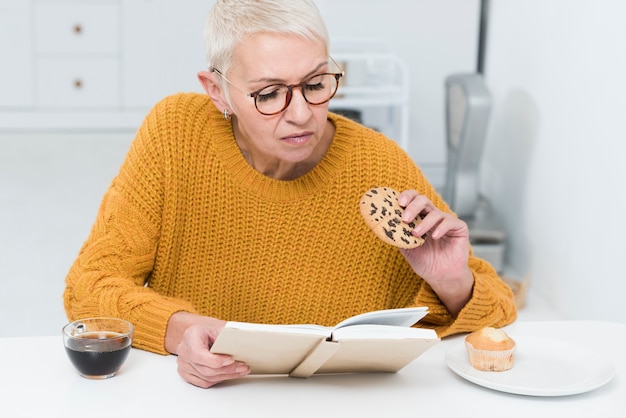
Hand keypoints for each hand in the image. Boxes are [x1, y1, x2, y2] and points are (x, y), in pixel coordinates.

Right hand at [166, 312, 249, 387]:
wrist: (198, 334)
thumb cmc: (208, 330)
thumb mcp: (219, 326)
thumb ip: (228, 335)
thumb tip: (244, 342)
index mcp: (190, 336)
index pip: (198, 354)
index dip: (215, 360)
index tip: (231, 359)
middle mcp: (184, 351)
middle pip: (205, 369)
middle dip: (227, 369)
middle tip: (242, 367)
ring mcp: (183, 364)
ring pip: (206, 378)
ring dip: (226, 376)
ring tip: (240, 370)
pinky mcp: (186, 373)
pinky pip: (204, 382)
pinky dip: (219, 379)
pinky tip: (229, 374)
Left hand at [396, 190, 473, 314]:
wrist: (440, 277)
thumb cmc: (424, 261)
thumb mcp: (406, 248)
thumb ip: (397, 236)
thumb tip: (382, 226)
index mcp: (419, 217)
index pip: (413, 199)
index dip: (406, 196)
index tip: (399, 203)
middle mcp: (432, 216)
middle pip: (423, 200)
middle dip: (413, 207)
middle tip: (405, 219)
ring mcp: (446, 221)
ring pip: (435, 212)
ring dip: (423, 223)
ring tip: (416, 234)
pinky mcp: (459, 228)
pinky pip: (449, 222)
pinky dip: (440, 228)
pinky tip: (434, 237)